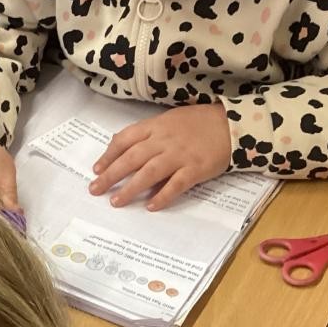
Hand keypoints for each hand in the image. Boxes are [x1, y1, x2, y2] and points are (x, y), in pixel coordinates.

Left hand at [89, 103, 232, 210]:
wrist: (232, 124)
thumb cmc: (199, 123)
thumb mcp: (169, 120)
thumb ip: (148, 134)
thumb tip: (124, 150)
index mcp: (156, 126)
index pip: (125, 140)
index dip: (108, 155)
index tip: (96, 170)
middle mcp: (164, 140)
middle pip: (132, 158)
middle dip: (111, 175)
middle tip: (95, 189)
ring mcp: (180, 155)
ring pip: (149, 172)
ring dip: (131, 188)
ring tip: (116, 201)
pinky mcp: (196, 169)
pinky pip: (176, 184)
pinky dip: (163, 196)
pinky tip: (151, 206)